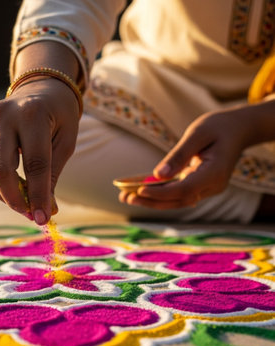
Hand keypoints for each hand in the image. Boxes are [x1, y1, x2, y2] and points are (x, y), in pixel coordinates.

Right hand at [0, 77, 78, 224]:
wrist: (42, 88)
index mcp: (32, 115)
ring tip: (25, 204)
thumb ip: (53, 175)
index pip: (34, 164)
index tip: (42, 219)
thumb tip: (45, 211)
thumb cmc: (59, 116)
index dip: (38, 195)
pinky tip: (17, 187)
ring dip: (6, 195)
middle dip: (14, 199)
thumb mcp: (66, 142)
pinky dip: (0, 184)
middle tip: (30, 215)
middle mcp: (4, 116)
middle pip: (0, 170)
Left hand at [120, 108, 252, 208]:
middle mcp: (212, 186)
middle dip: (151, 201)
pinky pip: (178, 194)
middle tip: (124, 198)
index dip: (161, 193)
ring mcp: (207, 189)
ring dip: (151, 201)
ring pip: (177, 201)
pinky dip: (159, 194)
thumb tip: (157, 175)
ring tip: (125, 197)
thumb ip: (179, 155)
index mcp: (215, 173)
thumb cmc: (218, 126)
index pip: (184, 190)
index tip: (139, 190)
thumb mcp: (197, 133)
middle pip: (179, 200)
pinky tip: (138, 192)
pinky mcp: (200, 187)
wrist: (238, 129)